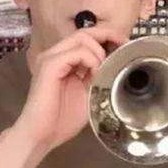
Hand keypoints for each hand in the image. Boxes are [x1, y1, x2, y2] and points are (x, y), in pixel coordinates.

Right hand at [13, 28, 127, 153]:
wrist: (43, 135)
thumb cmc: (63, 119)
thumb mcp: (89, 92)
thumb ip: (98, 75)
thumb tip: (114, 63)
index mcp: (63, 60)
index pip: (86, 37)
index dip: (107, 36)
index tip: (124, 44)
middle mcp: (55, 54)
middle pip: (84, 32)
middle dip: (108, 35)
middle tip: (122, 46)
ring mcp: (51, 58)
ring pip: (81, 37)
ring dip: (99, 51)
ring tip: (103, 70)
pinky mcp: (49, 65)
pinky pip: (76, 52)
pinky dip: (91, 60)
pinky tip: (95, 75)